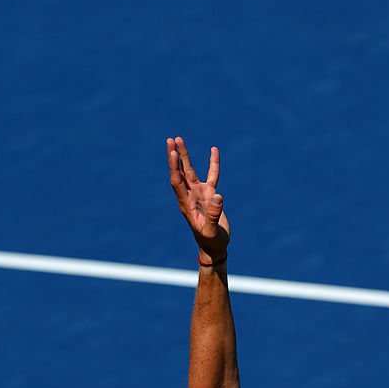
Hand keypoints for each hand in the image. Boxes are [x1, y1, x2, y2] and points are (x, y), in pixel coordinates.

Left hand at [167, 137, 229, 262]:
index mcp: (186, 205)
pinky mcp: (210, 195)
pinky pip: (211, 175)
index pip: (177, 182)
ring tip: (179, 139)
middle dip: (174, 157)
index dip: (174, 167)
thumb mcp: (211, 231)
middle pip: (179, 173)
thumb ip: (213, 215)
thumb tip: (218, 196)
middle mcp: (190, 197)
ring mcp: (199, 194)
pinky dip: (213, 163)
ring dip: (185, 156)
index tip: (173, 152)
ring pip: (190, 171)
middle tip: (170, 140)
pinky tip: (213, 150)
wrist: (215, 248)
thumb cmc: (211, 242)